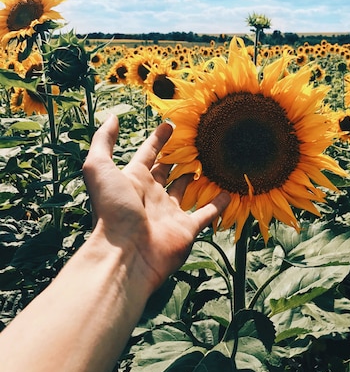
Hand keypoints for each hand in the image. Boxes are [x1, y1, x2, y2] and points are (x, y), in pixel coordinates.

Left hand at [83, 115, 229, 293]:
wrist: (126, 253)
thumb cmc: (112, 209)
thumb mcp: (99, 168)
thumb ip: (104, 141)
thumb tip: (112, 117)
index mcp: (133, 180)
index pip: (147, 154)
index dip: (157, 139)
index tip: (170, 125)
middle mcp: (152, 195)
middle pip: (167, 172)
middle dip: (177, 158)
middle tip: (194, 143)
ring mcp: (169, 213)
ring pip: (186, 190)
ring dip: (195, 178)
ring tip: (210, 164)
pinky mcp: (187, 229)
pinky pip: (205, 214)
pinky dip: (217, 205)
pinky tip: (228, 193)